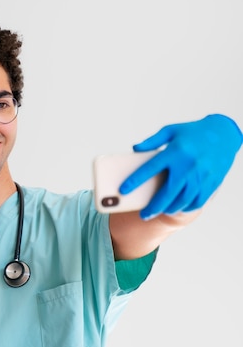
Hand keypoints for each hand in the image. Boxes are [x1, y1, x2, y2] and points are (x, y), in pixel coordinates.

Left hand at [119, 114, 241, 219]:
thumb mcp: (171, 130)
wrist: (223, 134)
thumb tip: (135, 148)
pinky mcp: (211, 182)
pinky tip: (178, 208)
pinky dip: (186, 207)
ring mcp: (200, 176)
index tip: (123, 190)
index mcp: (174, 152)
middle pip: (166, 193)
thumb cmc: (193, 132)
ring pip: (182, 201)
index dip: (135, 181)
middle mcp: (187, 166)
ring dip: (169, 209)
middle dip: (153, 207)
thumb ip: (152, 140)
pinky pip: (197, 201)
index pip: (149, 169)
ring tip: (160, 210)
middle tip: (143, 215)